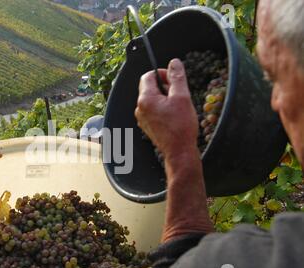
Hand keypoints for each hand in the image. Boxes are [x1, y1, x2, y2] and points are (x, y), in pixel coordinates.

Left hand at [136, 59, 213, 242]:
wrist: (179, 152)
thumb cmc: (181, 126)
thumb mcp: (182, 97)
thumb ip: (177, 78)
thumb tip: (174, 62)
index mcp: (145, 99)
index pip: (147, 76)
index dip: (161, 73)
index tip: (174, 79)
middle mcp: (140, 108)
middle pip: (149, 87)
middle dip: (164, 86)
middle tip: (178, 93)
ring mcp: (142, 118)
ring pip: (152, 99)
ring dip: (165, 97)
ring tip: (178, 106)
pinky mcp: (147, 126)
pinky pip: (153, 110)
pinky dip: (163, 108)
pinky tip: (174, 115)